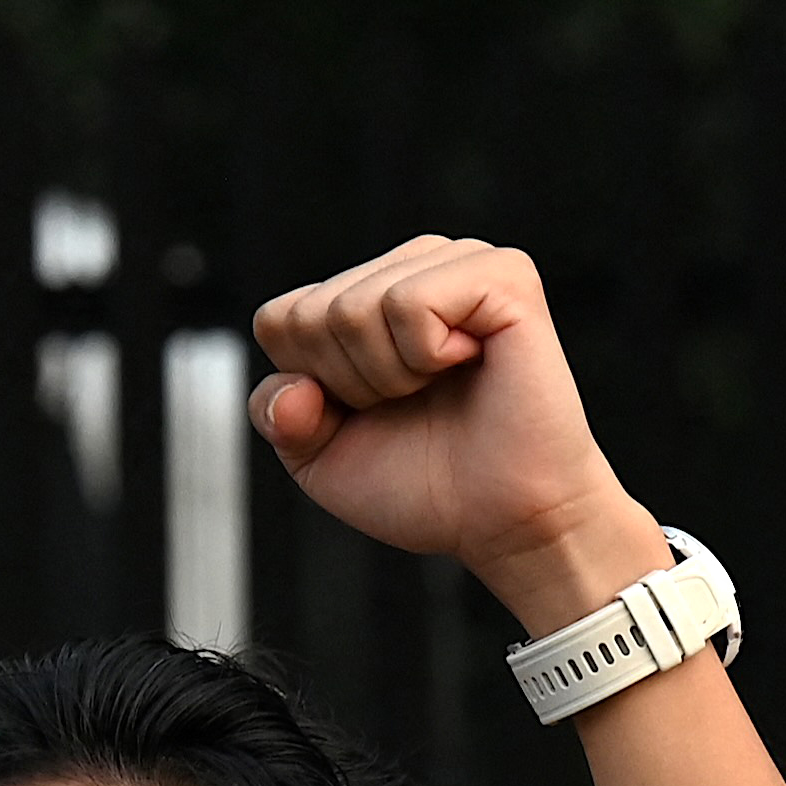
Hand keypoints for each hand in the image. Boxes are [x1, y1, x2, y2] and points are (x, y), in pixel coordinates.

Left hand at [251, 236, 661, 627]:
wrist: (511, 523)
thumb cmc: (433, 487)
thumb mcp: (321, 459)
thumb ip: (275, 414)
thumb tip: (294, 386)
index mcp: (370, 293)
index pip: (280, 321)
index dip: (314, 387)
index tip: (374, 413)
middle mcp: (414, 265)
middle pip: (312, 314)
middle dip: (351, 384)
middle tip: (416, 405)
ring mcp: (460, 263)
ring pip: (354, 306)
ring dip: (390, 374)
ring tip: (443, 387)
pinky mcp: (503, 276)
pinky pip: (409, 302)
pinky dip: (426, 355)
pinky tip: (470, 363)